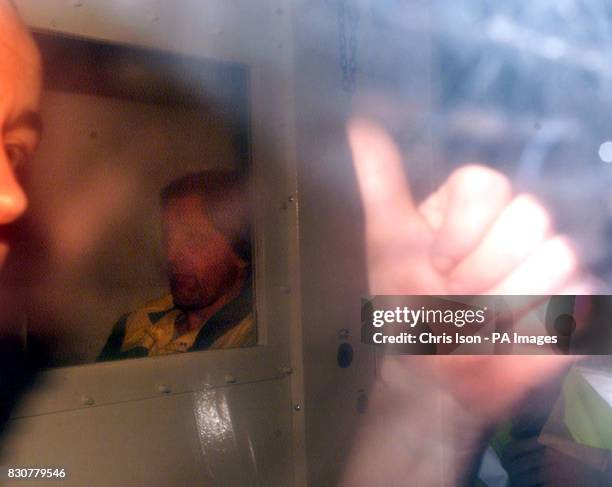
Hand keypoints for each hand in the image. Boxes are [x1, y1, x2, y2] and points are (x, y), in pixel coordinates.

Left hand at [348, 117, 582, 422]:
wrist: (433, 370)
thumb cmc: (408, 302)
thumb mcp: (387, 240)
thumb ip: (381, 181)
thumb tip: (360, 121)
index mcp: (472, 204)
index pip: (487, 184)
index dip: (461, 232)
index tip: (435, 263)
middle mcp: (515, 222)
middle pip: (530, 215)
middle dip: (482, 271)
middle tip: (458, 296)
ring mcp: (549, 258)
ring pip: (558, 255)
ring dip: (507, 301)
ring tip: (483, 319)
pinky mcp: (575, 297)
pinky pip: (580, 293)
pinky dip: (539, 323)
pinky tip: (511, 335)